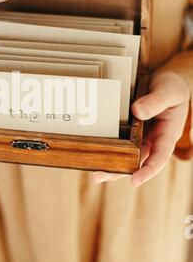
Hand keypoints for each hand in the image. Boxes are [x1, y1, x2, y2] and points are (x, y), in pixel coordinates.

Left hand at [90, 71, 189, 186]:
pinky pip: (116, 142)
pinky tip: (90, 153)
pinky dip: (104, 148)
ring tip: (92, 173)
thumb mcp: (169, 91)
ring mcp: (137, 137)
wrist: (161, 81)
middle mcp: (151, 140)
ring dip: (108, 165)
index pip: (159, 157)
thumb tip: (137, 112)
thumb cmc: (170, 87)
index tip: (135, 180)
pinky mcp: (126, 131)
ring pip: (123, 156)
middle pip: (135, 162)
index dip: (148, 170)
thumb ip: (156, 101)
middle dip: (118, 172)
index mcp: (167, 134)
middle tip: (98, 177)